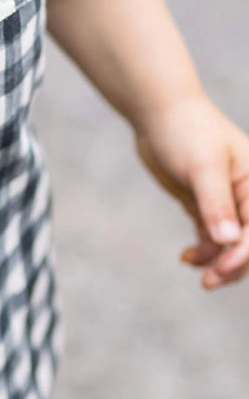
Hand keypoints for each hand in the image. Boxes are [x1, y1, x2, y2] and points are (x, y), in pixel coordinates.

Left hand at [134, 94, 248, 288]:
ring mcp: (226, 201)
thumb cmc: (187, 133)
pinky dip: (203, 251)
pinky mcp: (205, 206)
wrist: (159, 116)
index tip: (223, 268)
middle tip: (209, 282)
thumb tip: (229, 240)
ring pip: (230, 243)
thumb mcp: (203, 167)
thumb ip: (215, 203)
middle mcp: (248, 194)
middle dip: (234, 263)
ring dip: (218, 261)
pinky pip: (211, 237)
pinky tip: (187, 257)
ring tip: (201, 276)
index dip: (245, 252)